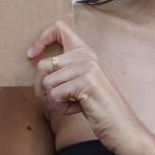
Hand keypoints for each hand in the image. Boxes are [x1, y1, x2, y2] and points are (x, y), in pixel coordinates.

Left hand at [27, 21, 145, 154]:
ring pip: (46, 83)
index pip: (59, 27)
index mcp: (85, 51)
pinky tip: (78, 108)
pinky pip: (55, 95)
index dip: (41, 39)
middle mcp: (86, 55)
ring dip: (54, 101)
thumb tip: (35, 63)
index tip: (31, 55)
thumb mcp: (81, 81)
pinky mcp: (86, 82)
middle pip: (43, 66)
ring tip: (73, 104)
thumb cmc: (97, 106)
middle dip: (43, 88)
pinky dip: (61, 108)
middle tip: (60, 99)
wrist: (122, 127)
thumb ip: (64, 69)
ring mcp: (87, 67)